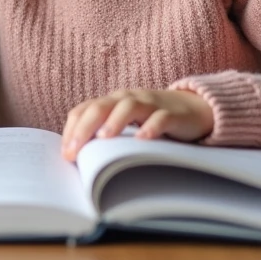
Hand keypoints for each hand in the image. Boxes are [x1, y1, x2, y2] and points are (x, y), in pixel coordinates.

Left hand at [61, 89, 213, 160]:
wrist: (194, 109)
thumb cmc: (152, 119)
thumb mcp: (126, 124)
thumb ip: (106, 134)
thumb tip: (79, 160)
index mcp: (112, 102)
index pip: (84, 109)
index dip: (72, 129)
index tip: (66, 153)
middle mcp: (127, 98)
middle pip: (101, 107)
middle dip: (85, 128)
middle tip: (75, 150)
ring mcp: (150, 104)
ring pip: (128, 107)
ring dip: (114, 121)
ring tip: (103, 138)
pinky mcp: (172, 114)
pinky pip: (160, 118)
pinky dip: (151, 127)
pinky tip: (142, 139)